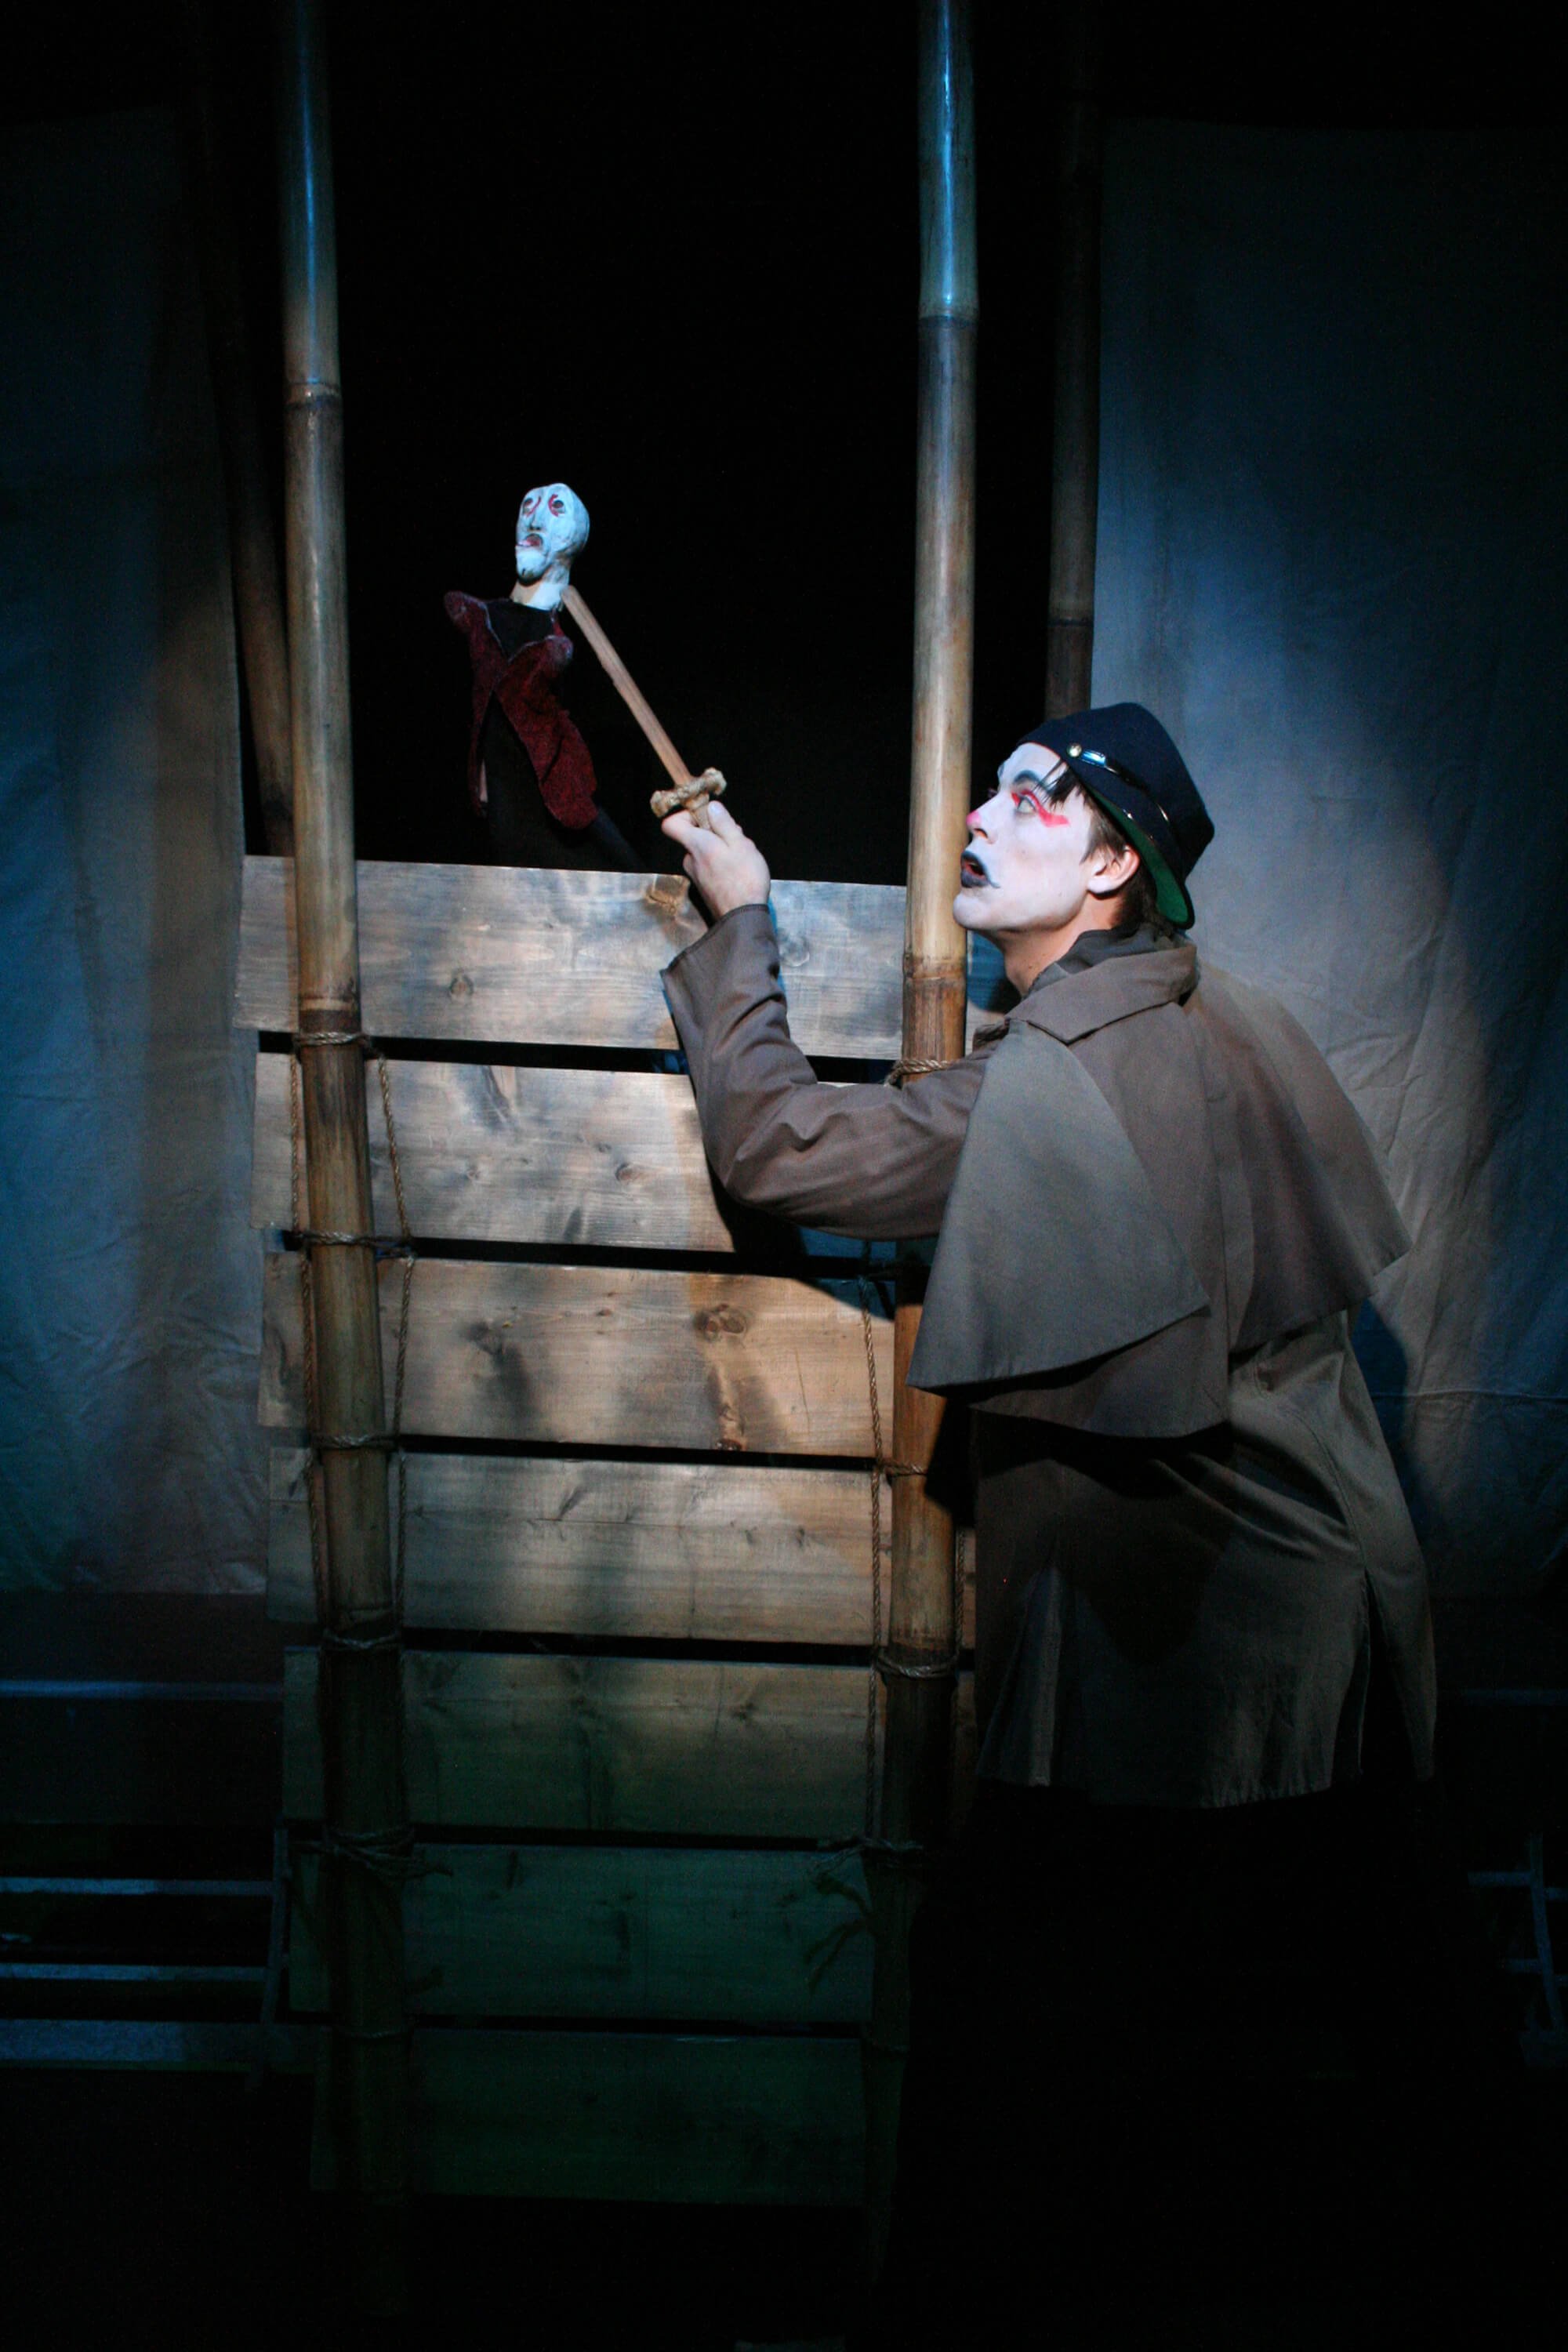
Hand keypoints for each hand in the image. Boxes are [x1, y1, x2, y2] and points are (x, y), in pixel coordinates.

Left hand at [661, 798, 770, 917]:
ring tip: (742, 856)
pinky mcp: (704, 887)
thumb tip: (710, 807)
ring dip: (721, 848)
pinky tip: (738, 870)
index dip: (685, 815)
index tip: (706, 816)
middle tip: (736, 837)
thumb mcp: (740, 844)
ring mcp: (696, 875)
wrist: (743, 918)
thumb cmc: (745, 879)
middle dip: (713, 832)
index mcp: (696, 846)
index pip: (671, 825)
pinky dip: (721, 863)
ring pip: (704, 851)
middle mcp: (690, 860)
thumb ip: (723, 824)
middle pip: (693, 836)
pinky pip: (708, 866)